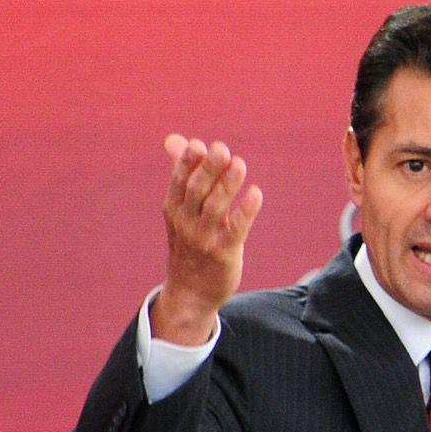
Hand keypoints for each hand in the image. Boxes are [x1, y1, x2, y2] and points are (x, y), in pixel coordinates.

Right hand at [151, 135, 262, 345]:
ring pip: (215, 208)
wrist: (189, 292)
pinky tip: (256, 193)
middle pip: (196, 191)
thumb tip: (174, 139)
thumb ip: (182, 172)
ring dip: (227, 185)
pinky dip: (245, 212)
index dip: (187, 163)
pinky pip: (235, 230)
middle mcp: (185, 222)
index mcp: (174, 208)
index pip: (179, 181)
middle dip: (208, 169)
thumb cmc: (189, 242)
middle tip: (221, 148)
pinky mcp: (223, 253)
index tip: (199, 145)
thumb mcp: (181, 209)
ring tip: (240, 164)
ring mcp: (203, 239)